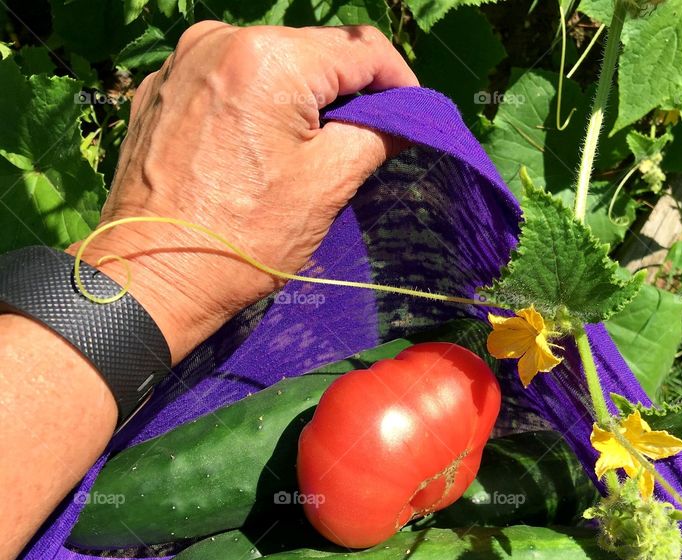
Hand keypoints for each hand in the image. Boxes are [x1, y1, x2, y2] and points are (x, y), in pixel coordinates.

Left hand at [68, 21, 417, 362]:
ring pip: (271, 63)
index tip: (412, 116)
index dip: (399, 81)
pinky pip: (228, 80)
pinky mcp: (160, 89)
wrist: (151, 277)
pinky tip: (259, 150)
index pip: (361, 49)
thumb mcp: (329, 183)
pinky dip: (256, 104)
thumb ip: (378, 134)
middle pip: (313, 50)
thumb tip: (403, 118)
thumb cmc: (243, 236)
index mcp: (269, 58)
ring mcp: (182, 62)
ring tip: (310, 150)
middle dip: (348, 90)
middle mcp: (219, 40)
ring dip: (302, 97)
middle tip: (368, 139)